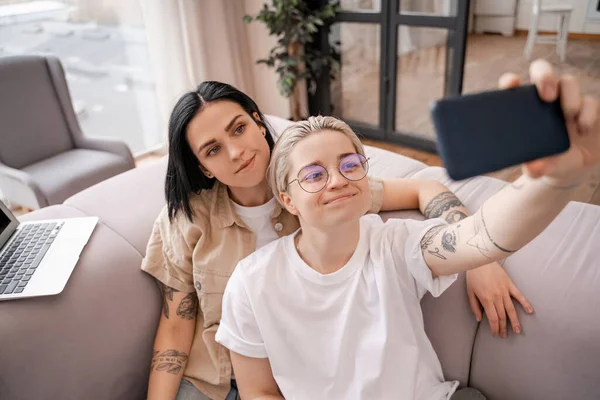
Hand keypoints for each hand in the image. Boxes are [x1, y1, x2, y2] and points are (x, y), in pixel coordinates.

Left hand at [466, 263, 533, 337]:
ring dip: (515, 321)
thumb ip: (474, 306)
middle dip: (503, 327)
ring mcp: (505, 291)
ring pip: (511, 309)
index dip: (495, 328)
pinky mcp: (510, 284)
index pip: (493, 318)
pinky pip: (519, 296)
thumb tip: (480, 319)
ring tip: (518, 330)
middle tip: (504, 335)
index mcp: (486, 299)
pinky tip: (530, 311)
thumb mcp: (469, 292)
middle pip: (502, 316)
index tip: (496, 334)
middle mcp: (497, 297)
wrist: (480, 260)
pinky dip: (525, 304)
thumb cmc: (473, 276)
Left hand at [499, 59, 599, 183]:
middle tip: (547, 96)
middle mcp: (545, 99)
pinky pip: (591, 101)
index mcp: (524, 108)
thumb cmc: (548, 161)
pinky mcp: (589, 108)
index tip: (512, 84)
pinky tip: (583, 129)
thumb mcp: (541, 167)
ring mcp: (567, 100)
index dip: (510, 81)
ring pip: (569, 81)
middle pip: (542, 70)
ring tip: (568, 117)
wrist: (573, 167)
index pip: (512, 86)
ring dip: (570, 97)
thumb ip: (535, 168)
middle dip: (545, 76)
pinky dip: (588, 114)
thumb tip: (534, 168)